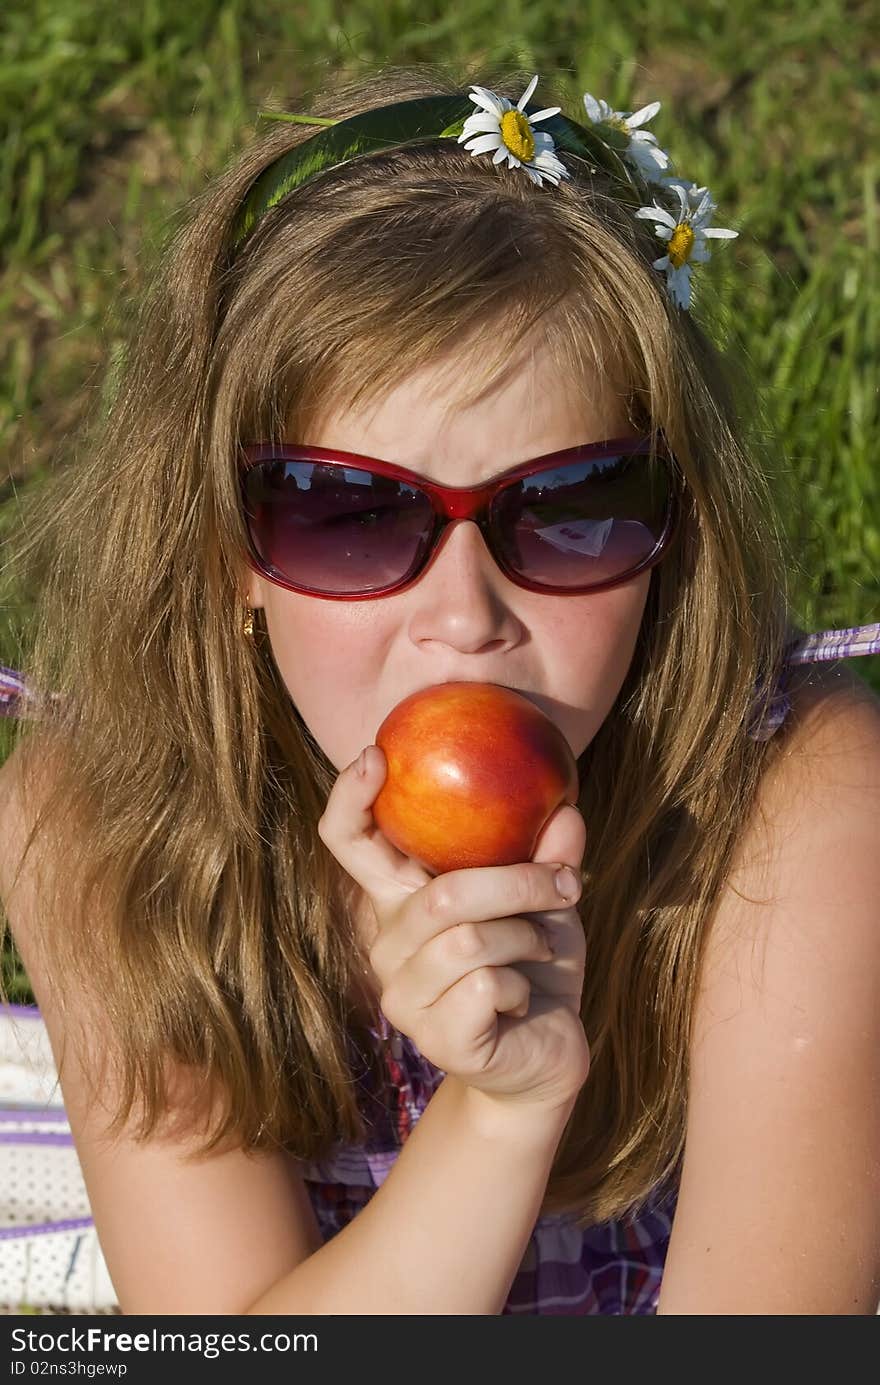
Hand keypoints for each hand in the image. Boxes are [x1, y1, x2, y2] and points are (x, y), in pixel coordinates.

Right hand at [318, 744, 589, 1113]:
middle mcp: (389, 944)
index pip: (349, 843)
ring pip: (468, 939)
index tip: (376, 755)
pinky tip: (520, 1001)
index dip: (350, 798)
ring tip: (538, 952)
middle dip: (518, 884)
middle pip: (442, 894)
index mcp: (403, 901)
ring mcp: (403, 995)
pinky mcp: (432, 1038)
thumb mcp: (549, 905)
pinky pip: (484, 985)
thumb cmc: (537, 970)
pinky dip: (521, 986)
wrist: (548, 1055)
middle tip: (567, 885)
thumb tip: (567, 808)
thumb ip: (550, 860)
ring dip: (526, 940)